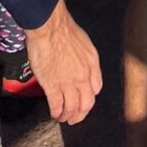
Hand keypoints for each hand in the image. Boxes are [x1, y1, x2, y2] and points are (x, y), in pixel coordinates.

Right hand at [25, 1, 101, 123]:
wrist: (50, 27)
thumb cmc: (64, 29)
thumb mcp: (84, 43)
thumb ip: (85, 59)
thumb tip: (79, 66)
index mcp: (92, 64)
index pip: (96, 88)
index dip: (89, 97)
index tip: (83, 100)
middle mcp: (83, 76)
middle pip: (86, 103)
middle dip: (80, 114)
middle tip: (75, 118)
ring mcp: (68, 82)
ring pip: (72, 107)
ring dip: (67, 116)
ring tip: (63, 118)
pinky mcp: (52, 85)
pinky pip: (57, 105)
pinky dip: (56, 112)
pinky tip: (54, 114)